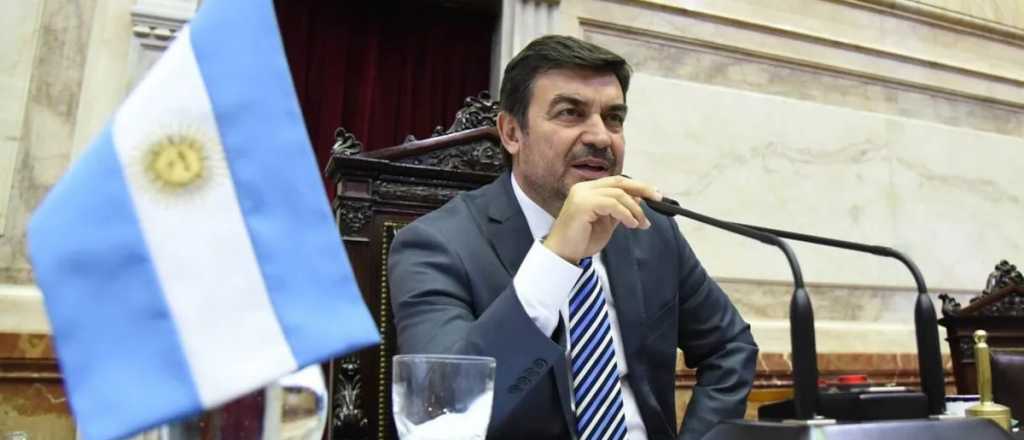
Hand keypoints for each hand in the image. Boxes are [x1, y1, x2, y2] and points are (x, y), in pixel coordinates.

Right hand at [543, 175, 661, 263]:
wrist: (563, 254)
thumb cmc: (582, 241)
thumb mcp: (607, 223)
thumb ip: (620, 210)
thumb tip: (639, 199)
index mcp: (588, 190)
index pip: (617, 182)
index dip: (638, 186)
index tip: (655, 195)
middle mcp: (584, 188)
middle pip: (619, 182)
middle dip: (642, 189)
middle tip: (658, 198)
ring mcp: (582, 195)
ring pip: (618, 194)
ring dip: (634, 209)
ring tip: (640, 223)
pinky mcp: (583, 204)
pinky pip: (612, 204)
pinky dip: (625, 213)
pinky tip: (631, 224)